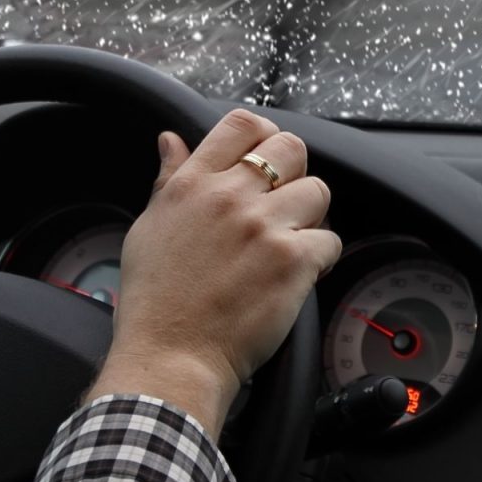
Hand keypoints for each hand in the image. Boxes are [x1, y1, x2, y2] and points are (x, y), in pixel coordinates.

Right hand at [85, 109, 341, 434]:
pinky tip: (300, 274)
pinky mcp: (292, 261)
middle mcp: (229, 198)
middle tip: (284, 204)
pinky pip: (330, 239)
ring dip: (311, 216)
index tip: (266, 160)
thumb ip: (169, 179)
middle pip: (291, 147)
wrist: (170, 357)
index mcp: (193, 184)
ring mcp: (264, 227)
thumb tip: (171, 140)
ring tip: (292, 242)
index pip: (242, 125)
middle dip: (295, 172)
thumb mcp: (150, 228)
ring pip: (318, 191)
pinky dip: (322, 258)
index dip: (264, 136)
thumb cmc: (156, 302)